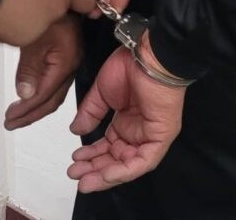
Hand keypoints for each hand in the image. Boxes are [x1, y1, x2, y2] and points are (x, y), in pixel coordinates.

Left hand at [5, 11, 83, 129]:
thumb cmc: (44, 3)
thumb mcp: (33, 40)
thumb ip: (29, 69)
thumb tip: (25, 94)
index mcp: (67, 60)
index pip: (45, 94)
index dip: (27, 110)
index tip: (12, 118)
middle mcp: (72, 61)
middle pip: (52, 97)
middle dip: (31, 113)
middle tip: (12, 121)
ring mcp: (69, 55)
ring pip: (53, 89)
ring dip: (35, 103)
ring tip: (17, 112)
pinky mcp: (64, 49)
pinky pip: (53, 77)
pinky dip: (39, 89)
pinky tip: (30, 91)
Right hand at [67, 32, 184, 192]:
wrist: (147, 55)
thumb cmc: (129, 66)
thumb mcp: (102, 93)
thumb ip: (90, 113)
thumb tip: (76, 130)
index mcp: (127, 121)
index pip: (108, 147)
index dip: (91, 156)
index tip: (74, 161)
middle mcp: (138, 132)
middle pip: (116, 159)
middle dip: (94, 169)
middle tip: (75, 175)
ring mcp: (150, 136)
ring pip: (128, 165)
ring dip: (106, 175)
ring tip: (85, 180)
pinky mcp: (161, 137)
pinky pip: (143, 161)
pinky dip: (125, 171)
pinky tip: (106, 174)